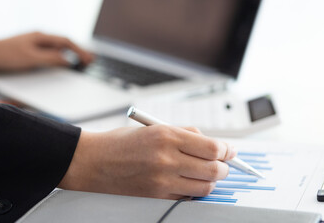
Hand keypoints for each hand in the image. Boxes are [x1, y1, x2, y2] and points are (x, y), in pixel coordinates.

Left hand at [0, 32, 93, 70]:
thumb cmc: (6, 55)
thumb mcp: (31, 58)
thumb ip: (51, 58)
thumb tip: (68, 60)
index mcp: (40, 37)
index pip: (65, 42)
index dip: (79, 50)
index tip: (89, 59)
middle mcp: (39, 39)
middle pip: (64, 44)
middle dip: (78, 52)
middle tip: (91, 60)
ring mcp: (35, 45)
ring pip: (57, 49)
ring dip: (69, 55)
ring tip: (81, 63)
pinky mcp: (30, 52)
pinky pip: (49, 54)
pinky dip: (59, 58)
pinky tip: (62, 65)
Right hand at [58, 126, 236, 199]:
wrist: (93, 162)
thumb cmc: (120, 142)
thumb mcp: (153, 128)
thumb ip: (184, 133)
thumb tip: (209, 142)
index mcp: (166, 136)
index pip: (212, 147)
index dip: (226, 150)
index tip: (230, 151)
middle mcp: (166, 159)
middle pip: (213, 169)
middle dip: (224, 167)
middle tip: (223, 164)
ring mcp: (162, 181)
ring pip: (204, 187)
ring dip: (211, 181)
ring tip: (207, 174)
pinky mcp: (157, 196)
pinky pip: (187, 197)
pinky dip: (194, 191)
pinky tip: (189, 182)